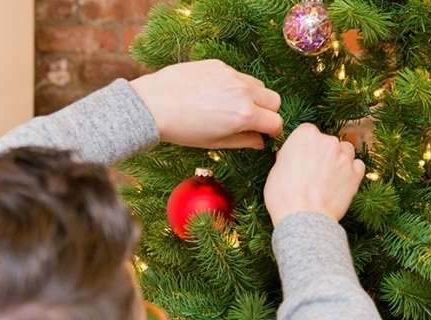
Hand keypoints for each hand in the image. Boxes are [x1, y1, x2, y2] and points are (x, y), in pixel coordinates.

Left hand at [131, 60, 281, 148]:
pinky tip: (215, 94)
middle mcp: (243, 91)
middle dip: (268, 112)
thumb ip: (244, 141)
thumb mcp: (215, 142)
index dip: (273, 131)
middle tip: (252, 120)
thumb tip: (260, 141)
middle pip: (274, 100)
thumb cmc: (183, 129)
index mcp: (244, 114)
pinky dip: (235, 85)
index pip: (276, 122)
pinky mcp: (218, 64)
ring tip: (233, 107)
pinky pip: (238, 75)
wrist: (154, 105)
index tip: (265, 134)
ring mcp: (231, 75)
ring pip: (258, 84)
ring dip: (254, 97)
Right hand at [264, 123, 364, 224]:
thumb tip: (291, 157)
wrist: (303, 217)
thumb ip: (288, 157)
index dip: (304, 146)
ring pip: (346, 150)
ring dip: (339, 159)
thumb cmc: (284, 196)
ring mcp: (344, 156)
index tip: (300, 157)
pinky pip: (358, 166)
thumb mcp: (276, 170)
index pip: (307, 132)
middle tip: (313, 171)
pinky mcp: (356, 173)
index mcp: (305, 134)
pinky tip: (342, 182)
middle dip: (322, 153)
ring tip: (329, 176)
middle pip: (328, 141)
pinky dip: (352, 171)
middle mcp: (327, 140)